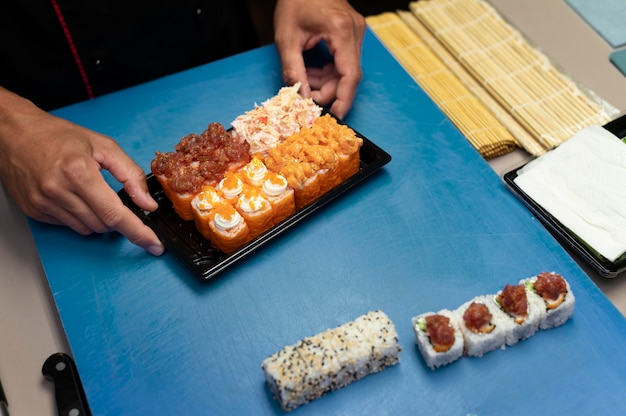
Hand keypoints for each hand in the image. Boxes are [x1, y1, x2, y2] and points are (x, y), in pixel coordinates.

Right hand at [0, 87, 164, 255]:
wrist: (16, 133)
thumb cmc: (59, 136)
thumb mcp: (104, 146)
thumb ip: (130, 175)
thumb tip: (147, 203)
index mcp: (78, 172)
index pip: (115, 213)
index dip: (138, 232)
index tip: (154, 244)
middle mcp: (58, 190)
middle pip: (103, 224)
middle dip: (117, 218)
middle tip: (115, 199)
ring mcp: (43, 203)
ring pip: (87, 229)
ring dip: (98, 218)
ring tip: (90, 192)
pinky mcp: (35, 211)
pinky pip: (69, 225)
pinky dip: (79, 216)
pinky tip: (73, 196)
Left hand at [273, 0, 365, 118]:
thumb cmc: (294, 2)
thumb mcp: (286, 39)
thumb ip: (294, 71)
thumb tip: (300, 98)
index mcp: (341, 30)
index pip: (350, 74)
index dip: (344, 99)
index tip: (335, 116)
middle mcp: (355, 30)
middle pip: (349, 75)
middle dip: (329, 91)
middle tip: (307, 98)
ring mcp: (356, 31)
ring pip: (347, 70)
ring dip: (327, 82)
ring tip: (305, 81)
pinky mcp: (351, 33)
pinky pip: (345, 61)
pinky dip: (329, 72)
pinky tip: (313, 72)